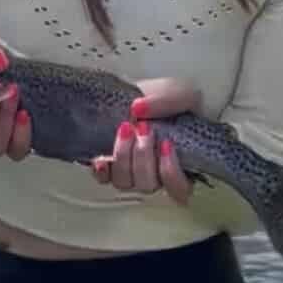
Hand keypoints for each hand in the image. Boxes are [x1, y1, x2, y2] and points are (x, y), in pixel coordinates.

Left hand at [90, 78, 202, 204]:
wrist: (144, 95)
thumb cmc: (168, 100)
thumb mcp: (180, 94)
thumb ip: (169, 102)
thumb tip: (138, 109)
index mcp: (181, 165)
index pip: (179, 189)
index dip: (171, 172)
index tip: (166, 144)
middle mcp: (156, 174)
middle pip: (148, 185)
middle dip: (143, 157)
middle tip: (144, 128)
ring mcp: (132, 172)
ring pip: (125, 182)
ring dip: (123, 157)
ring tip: (125, 129)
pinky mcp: (112, 166)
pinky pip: (104, 179)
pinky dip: (102, 171)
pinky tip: (101, 159)